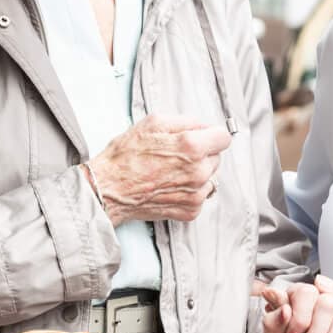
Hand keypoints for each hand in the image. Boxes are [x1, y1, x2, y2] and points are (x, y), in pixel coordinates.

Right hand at [86, 115, 232, 224]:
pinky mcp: (190, 210)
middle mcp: (198, 172)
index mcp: (191, 147)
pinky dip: (190, 191)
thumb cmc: (124, 158)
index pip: (224, 137)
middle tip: (176, 155)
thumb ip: (185, 121)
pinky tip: (169, 185)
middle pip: (217, 157)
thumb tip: (203, 125)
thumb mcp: (152, 123)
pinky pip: (201, 196)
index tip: (202, 137)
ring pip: (210, 177)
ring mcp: (195, 194)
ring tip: (171, 171)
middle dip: (202, 153)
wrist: (108, 190)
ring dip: (197, 173)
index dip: (211, 135)